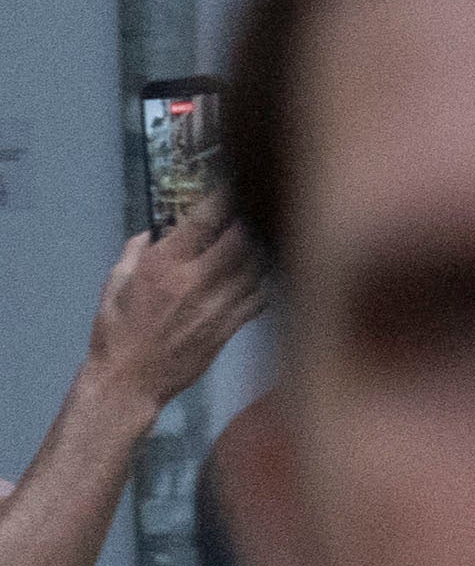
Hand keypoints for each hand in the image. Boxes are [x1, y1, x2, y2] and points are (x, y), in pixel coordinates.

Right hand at [77, 207, 253, 419]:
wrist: (129, 382)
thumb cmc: (115, 332)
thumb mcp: (114, 286)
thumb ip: (133, 255)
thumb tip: (149, 233)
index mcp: (165, 266)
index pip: (205, 220)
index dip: (225, 197)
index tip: (236, 183)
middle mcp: (197, 281)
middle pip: (243, 239)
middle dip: (253, 220)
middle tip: (259, 208)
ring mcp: (219, 304)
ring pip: (258, 266)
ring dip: (264, 249)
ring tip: (268, 235)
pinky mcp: (231, 326)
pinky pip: (261, 296)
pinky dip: (265, 281)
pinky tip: (263, 275)